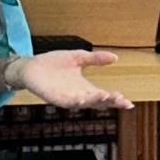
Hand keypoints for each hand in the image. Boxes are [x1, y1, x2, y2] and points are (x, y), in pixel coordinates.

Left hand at [8, 50, 133, 109]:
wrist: (31, 66)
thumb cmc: (53, 64)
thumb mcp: (78, 57)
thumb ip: (95, 59)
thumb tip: (115, 57)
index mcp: (86, 88)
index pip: (104, 96)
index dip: (115, 99)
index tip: (128, 102)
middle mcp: (78, 95)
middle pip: (96, 102)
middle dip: (109, 101)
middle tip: (121, 100)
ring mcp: (67, 97)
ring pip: (83, 103)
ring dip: (94, 101)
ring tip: (105, 96)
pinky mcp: (54, 97)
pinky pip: (66, 102)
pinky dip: (74, 101)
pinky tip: (81, 98)